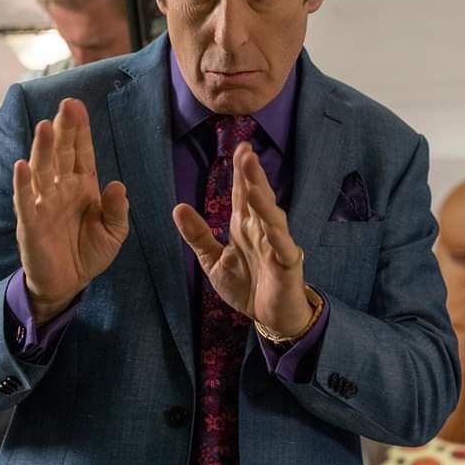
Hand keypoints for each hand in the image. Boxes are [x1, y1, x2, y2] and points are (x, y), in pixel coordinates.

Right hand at [13, 98, 128, 323]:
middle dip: (64, 129)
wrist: (67, 284)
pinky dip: (22, 183)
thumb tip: (117, 184)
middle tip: (67, 105)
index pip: (81, 152)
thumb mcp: (114, 233)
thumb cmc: (89, 252)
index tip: (78, 105)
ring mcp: (44, 203)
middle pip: (62, 154)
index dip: (80, 130)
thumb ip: (118, 209)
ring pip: (43, 170)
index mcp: (83, 186)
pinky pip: (25, 200)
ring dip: (43, 149)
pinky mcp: (30, 223)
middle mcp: (61, 189)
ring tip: (46, 126)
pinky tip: (22, 166)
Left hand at [172, 142, 311, 337]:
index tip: (240, 147)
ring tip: (254, 186)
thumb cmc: (248, 285)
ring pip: (272, 218)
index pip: (243, 193)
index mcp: (245, 226)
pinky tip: (271, 227)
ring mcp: (277, 246)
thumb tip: (178, 207)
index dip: (242, 171)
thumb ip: (198, 235)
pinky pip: (283, 248)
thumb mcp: (213, 261)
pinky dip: (278, 237)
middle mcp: (262, 230)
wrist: (271, 318)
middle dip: (253, 176)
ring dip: (264, 202)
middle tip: (247, 153)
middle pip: (258, 198)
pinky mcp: (287, 266)